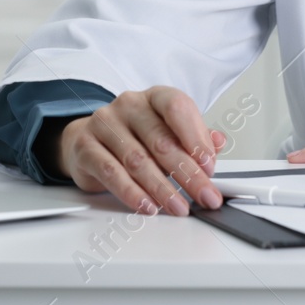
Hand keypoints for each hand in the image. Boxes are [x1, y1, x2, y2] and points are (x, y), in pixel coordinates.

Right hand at [57, 86, 226, 216]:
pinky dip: (132, 193)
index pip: (177, 107)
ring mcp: (104, 123)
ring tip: (178, 207)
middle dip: (188, 173)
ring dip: (162, 189)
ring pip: (138, 160)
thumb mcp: (167, 131)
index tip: (210, 166)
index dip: (196, 137)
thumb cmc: (135, 135)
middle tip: (204, 196)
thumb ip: (194, 137)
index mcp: (154, 97)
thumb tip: (219, 143)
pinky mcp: (85, 146)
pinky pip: (111, 173)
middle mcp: (129, 105)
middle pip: (161, 140)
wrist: (88, 139)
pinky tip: (147, 206)